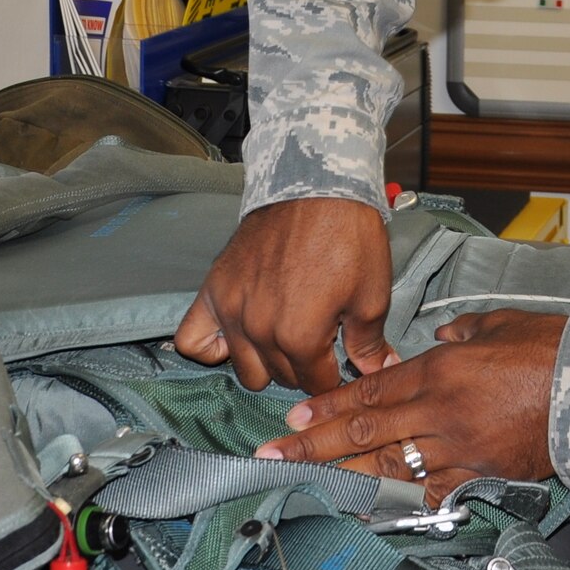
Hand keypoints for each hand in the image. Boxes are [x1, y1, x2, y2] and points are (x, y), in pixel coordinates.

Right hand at [174, 196, 393, 393]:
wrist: (316, 185)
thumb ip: (368, 344)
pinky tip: (236, 337)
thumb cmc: (348, 235)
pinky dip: (211, 347)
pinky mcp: (213, 290)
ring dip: (267, 361)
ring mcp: (231, 310)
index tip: (341, 358)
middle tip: (319, 339)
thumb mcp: (373, 294)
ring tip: (285, 336)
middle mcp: (259, 330)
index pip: (317, 384)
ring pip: (245, 369)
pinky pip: (192, 340)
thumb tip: (377, 371)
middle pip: (281, 378)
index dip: (335, 375)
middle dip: (305, 367)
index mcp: (299, 336)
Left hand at [255, 310, 568, 505]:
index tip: (293, 417)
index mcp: (439, 368)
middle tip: (273, 456)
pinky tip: (374, 507)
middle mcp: (438, 410)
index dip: (327, 406)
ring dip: (345, 476)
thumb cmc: (550, 348)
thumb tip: (445, 335)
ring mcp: (459, 448)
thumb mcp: (499, 323)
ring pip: (389, 466)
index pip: (369, 391)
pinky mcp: (482, 476)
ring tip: (308, 483)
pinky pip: (433, 491)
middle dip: (314, 445)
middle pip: (364, 431)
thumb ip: (464, 332)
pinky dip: (404, 498)